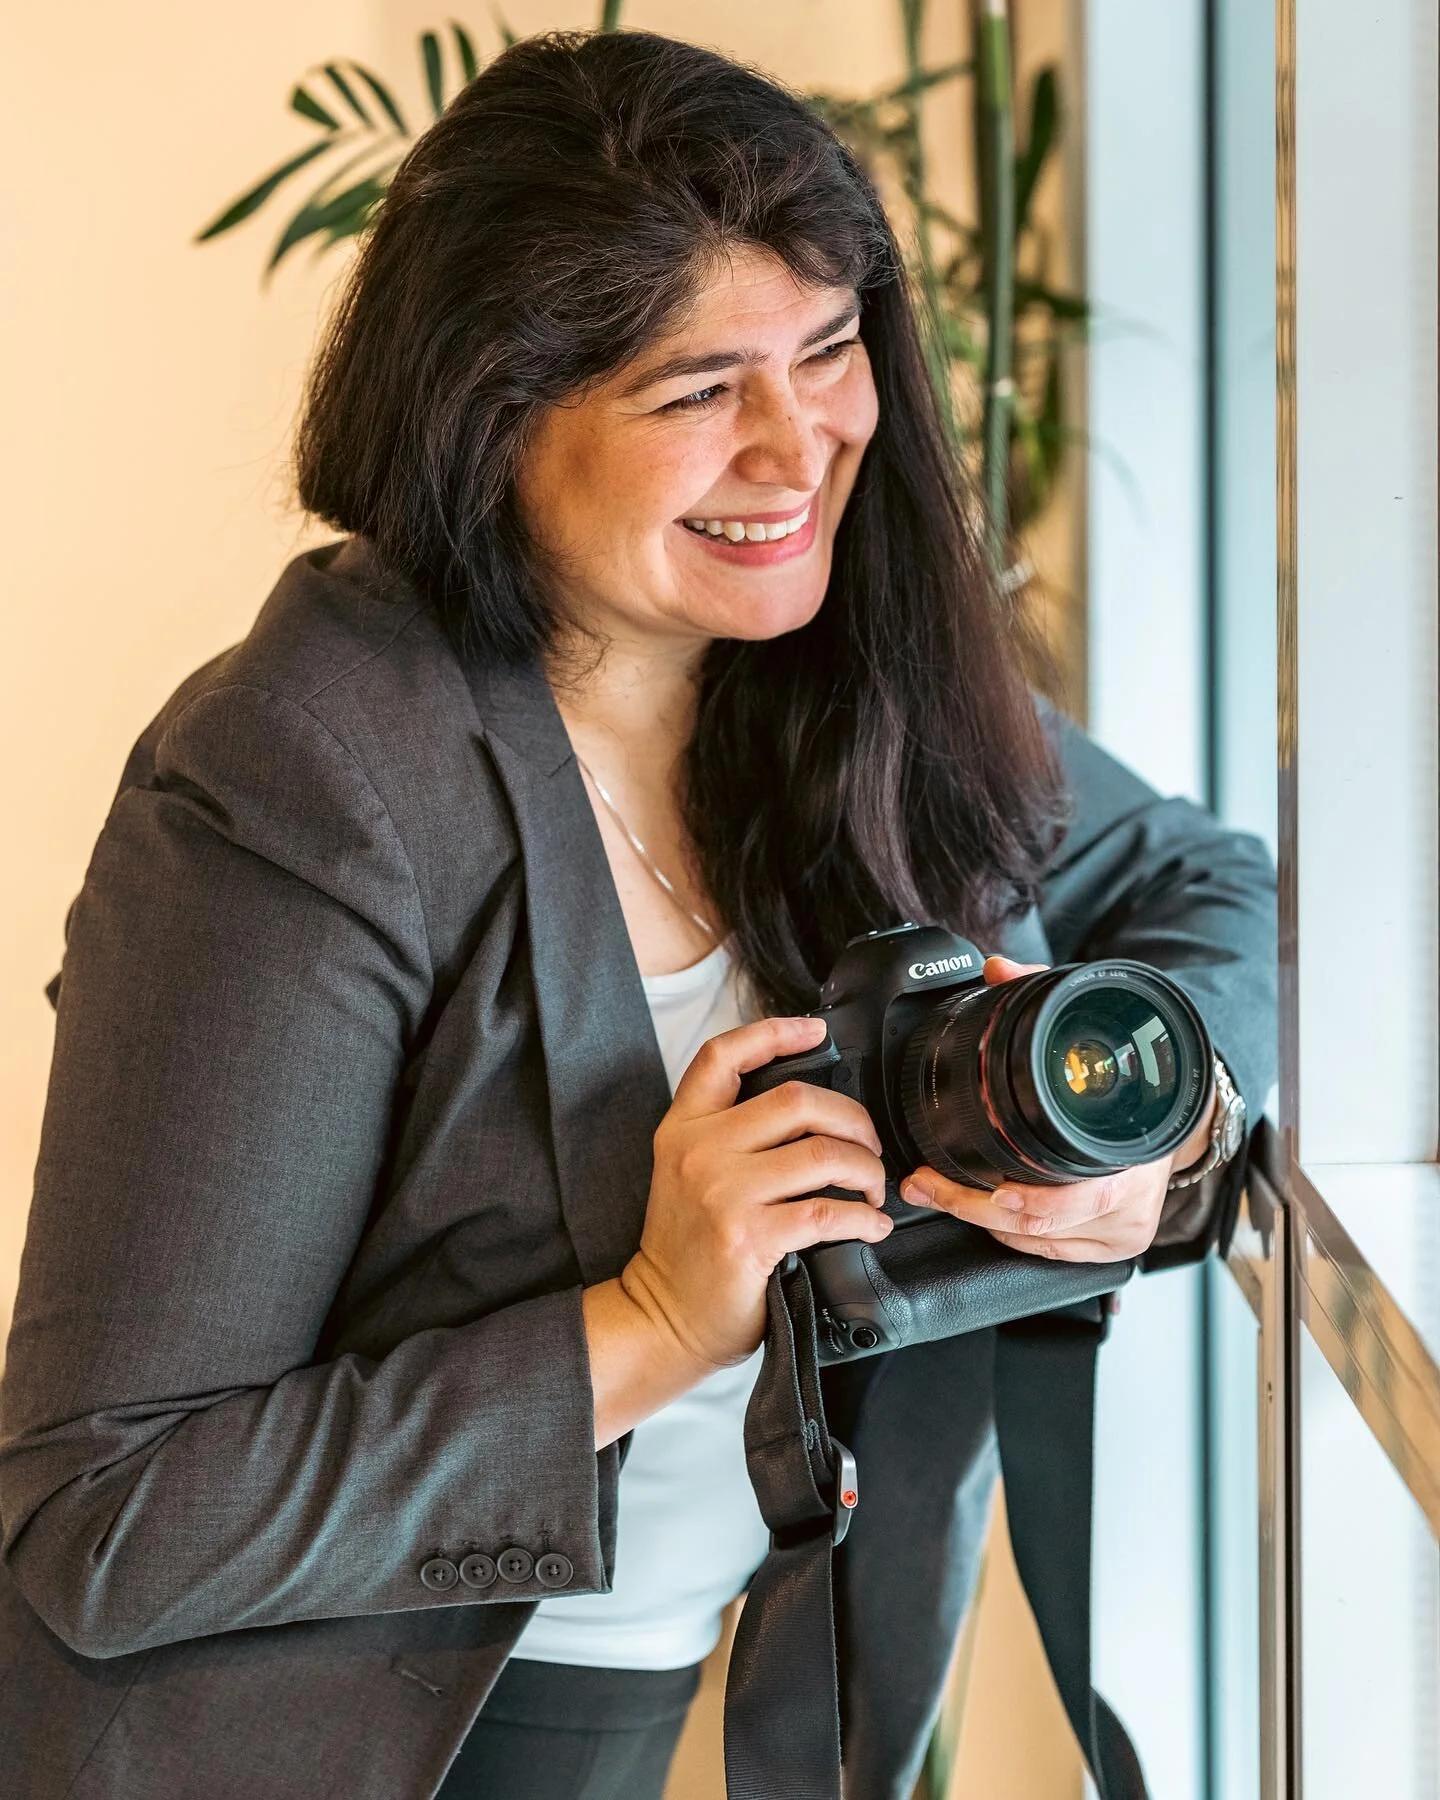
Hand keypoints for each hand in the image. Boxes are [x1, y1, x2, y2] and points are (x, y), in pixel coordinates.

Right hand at [620, 1015, 891, 1372]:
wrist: (661, 1318)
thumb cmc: (686, 1250)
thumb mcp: (686, 1173)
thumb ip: (729, 1136)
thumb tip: (810, 1111)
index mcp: (682, 1128)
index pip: (723, 1056)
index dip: (774, 1032)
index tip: (815, 1031)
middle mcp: (699, 1151)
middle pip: (796, 1099)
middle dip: (852, 1118)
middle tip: (868, 1145)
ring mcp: (722, 1193)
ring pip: (822, 1153)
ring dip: (866, 1169)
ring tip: (873, 1188)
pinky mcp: (748, 1237)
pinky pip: (827, 1211)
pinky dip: (863, 1217)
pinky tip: (871, 1224)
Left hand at [897, 955, 1216, 1263]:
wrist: (1179, 1116)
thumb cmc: (1136, 1081)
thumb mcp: (1092, 1034)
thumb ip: (1044, 993)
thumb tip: (1000, 970)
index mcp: (1132, 1163)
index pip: (1079, 1200)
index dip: (1031, 1200)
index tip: (990, 1190)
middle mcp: (1129, 1208)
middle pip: (1039, 1227)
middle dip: (971, 1207)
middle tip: (927, 1185)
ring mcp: (1118, 1235)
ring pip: (1035, 1244)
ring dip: (982, 1220)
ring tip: (938, 1190)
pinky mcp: (1106, 1251)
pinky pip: (1044, 1253)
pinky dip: (1008, 1232)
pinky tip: (982, 1207)